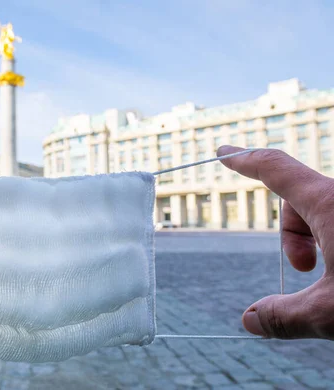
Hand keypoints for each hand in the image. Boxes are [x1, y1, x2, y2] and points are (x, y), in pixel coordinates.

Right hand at [218, 146, 333, 339]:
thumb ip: (284, 317)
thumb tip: (249, 321)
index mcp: (333, 203)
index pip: (274, 168)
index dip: (244, 160)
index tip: (225, 152)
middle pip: (300, 197)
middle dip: (291, 233)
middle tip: (305, 269)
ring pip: (327, 209)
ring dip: (319, 241)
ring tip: (329, 276)